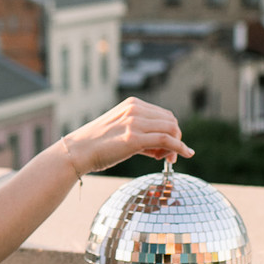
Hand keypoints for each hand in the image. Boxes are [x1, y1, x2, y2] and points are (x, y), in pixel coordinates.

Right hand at [61, 98, 193, 177]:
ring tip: (168, 159)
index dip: (170, 131)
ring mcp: (135, 122)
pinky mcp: (134, 138)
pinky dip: (180, 147)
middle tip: (169, 156)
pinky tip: (185, 154)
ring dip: (177, 145)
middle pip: (170, 120)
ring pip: (171, 129)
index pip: (163, 114)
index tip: (167, 147)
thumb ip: (140, 134)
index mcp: (132, 104)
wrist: (77, 152)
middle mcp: (135, 109)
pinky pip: (167, 140)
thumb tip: (160, 148)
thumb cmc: (96, 145)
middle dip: (175, 138)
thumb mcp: (120, 130)